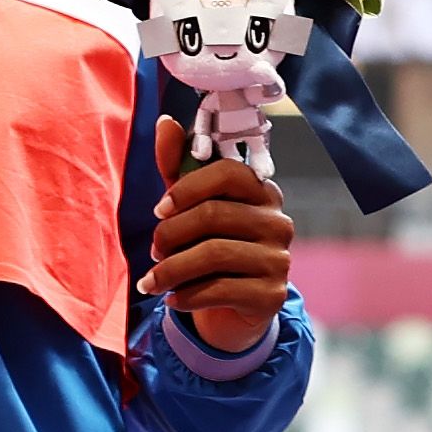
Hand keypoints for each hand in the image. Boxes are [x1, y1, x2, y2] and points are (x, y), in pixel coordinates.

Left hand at [145, 116, 295, 353]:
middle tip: (152, 251)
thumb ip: (177, 166)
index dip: (187, 188)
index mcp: (260, 191)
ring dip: (172, 269)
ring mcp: (279, 259)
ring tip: (152, 280)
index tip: (159, 209)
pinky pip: (221, 289)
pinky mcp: (272, 294)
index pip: (228, 172)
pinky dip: (186, 295)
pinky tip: (172, 298)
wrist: (233, 309)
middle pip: (214, 215)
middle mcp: (277, 221)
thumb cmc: (209, 246)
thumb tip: (165, 122)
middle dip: (170, 234)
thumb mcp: (189, 206)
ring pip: (214, 254)